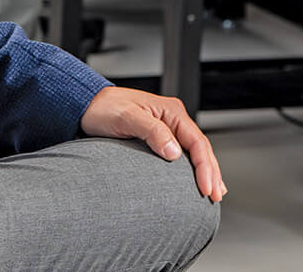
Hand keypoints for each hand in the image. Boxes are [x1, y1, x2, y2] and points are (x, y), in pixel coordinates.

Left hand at [80, 86, 226, 201]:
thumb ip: (152, 131)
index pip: (196, 141)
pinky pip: (183, 154)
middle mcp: (173, 119)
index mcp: (171, 111)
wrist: (87, 106)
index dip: (204, 166)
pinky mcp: (159, 138)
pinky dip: (193, 168)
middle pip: (201, 147)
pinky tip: (196, 179)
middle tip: (215, 196)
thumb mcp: (128, 117)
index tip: (206, 187)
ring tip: (214, 191)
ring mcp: (168, 128)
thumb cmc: (105, 109)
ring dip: (206, 171)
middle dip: (211, 172)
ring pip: (194, 152)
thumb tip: (174, 151)